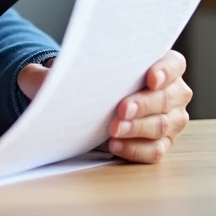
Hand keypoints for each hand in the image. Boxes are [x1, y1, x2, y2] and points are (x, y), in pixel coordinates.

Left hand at [17, 50, 191, 163]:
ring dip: (139, 129)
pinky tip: (114, 147)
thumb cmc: (81, 80)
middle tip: (120, 110)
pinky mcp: (159, 144)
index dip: (165, 70)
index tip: (149, 77)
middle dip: (144, 104)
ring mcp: (169, 119)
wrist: (80, 104)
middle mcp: (170, 91)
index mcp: (158, 63)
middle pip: (169, 98)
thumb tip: (41, 79)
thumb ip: (50, 70)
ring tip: (112, 131)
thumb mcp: (59, 71)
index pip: (173, 64)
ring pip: (164, 125)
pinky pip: (155, 152)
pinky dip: (136, 150)